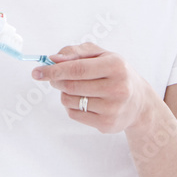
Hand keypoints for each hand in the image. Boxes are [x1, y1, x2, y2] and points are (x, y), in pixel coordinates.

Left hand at [32, 42, 152, 133]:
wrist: (139, 102)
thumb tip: (53, 59)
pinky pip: (74, 114)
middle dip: (56, 80)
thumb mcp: (102, 55)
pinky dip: (72, 106)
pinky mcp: (107, 124)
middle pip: (71, 85)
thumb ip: (76, 52)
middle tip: (54, 78)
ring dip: (65, 93)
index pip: (77, 69)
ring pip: (69, 100)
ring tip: (78, 89)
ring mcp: (112, 108)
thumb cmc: (116, 73)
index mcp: (116, 66)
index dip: (54, 70)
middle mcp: (117, 88)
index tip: (37, 72)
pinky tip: (85, 101)